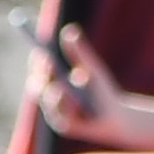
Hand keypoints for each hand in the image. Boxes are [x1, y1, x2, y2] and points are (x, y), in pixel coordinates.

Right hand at [38, 28, 128, 143]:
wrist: (117, 118)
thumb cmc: (102, 92)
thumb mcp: (91, 69)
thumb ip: (78, 51)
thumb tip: (69, 29)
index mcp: (54, 81)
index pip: (38, 69)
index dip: (37, 60)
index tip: (41, 50)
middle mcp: (49, 97)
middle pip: (36, 83)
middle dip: (41, 73)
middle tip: (48, 62)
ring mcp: (53, 112)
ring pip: (46, 98)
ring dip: (55, 92)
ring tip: (62, 87)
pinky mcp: (61, 125)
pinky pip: (59, 113)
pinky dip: (68, 107)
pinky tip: (75, 103)